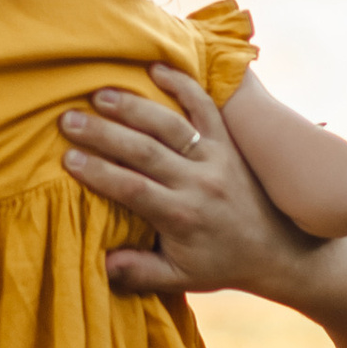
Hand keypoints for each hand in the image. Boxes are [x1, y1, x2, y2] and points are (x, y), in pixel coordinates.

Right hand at [58, 71, 302, 300]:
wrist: (278, 250)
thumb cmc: (221, 264)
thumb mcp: (180, 279)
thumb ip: (139, 272)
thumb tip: (99, 263)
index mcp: (183, 217)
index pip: (133, 189)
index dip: (100, 173)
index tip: (68, 158)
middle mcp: (200, 182)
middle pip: (145, 151)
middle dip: (104, 133)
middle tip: (68, 118)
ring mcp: (217, 157)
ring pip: (171, 125)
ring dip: (134, 106)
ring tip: (99, 93)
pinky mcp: (230, 141)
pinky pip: (206, 107)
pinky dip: (183, 84)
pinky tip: (155, 68)